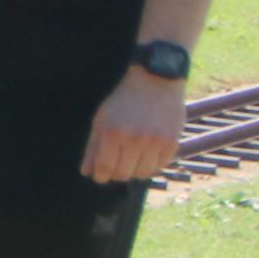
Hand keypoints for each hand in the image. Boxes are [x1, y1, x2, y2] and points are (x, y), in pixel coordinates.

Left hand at [83, 68, 188, 183]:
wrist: (155, 81)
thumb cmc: (123, 100)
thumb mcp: (102, 119)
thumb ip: (93, 147)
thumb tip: (86, 172)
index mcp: (113, 133)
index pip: (104, 168)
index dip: (100, 176)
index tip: (100, 176)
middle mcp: (135, 139)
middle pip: (123, 174)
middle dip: (116, 173)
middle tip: (116, 164)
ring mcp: (155, 142)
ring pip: (143, 173)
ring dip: (135, 170)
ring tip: (132, 158)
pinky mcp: (172, 142)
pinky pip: (160, 166)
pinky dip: (152, 165)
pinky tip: (147, 154)